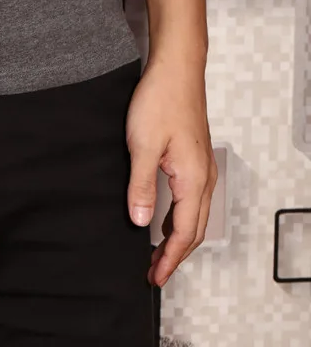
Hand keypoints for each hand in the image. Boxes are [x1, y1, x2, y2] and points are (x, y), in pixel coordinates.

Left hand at [125, 54, 217, 286]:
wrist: (176, 69)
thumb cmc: (161, 100)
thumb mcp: (142, 145)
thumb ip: (141, 186)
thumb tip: (141, 223)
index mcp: (194, 180)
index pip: (184, 233)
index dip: (169, 259)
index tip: (154, 277)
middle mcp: (205, 178)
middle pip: (195, 230)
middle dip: (175, 255)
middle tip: (155, 273)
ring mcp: (203, 167)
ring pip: (195, 215)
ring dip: (178, 237)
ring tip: (157, 252)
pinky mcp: (196, 157)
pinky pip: (193, 199)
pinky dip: (180, 217)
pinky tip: (163, 216)